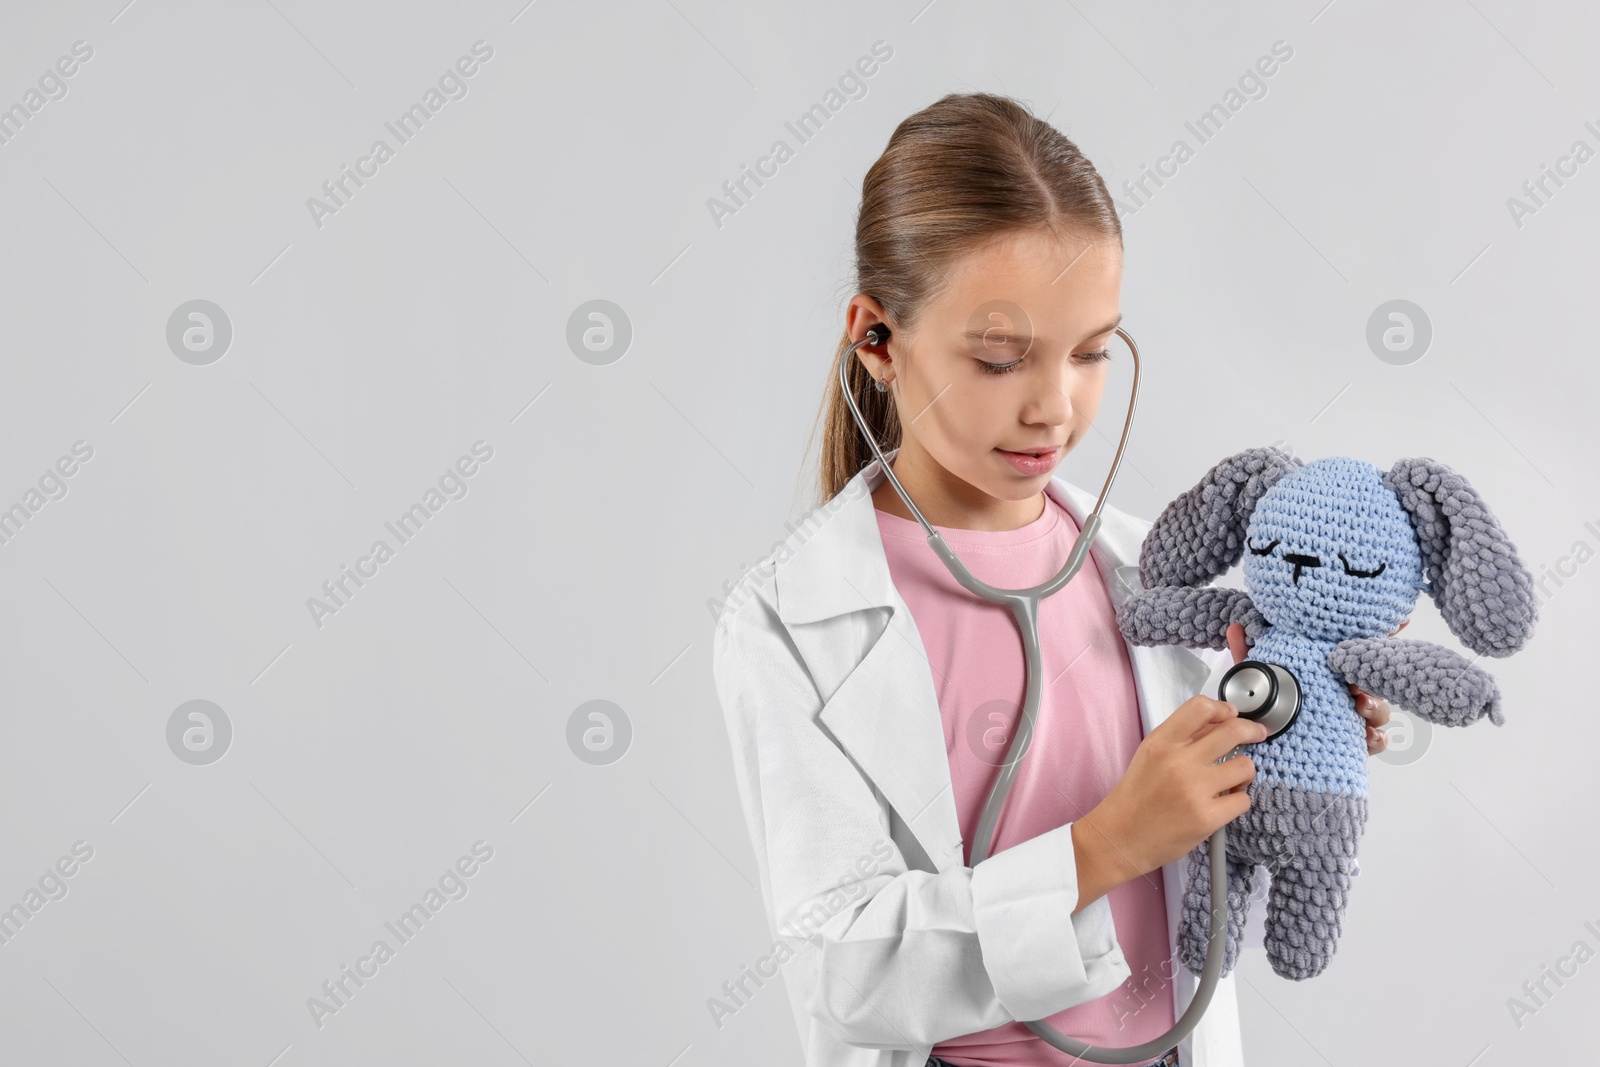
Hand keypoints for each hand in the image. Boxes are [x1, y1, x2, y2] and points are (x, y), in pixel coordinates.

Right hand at [1074, 693, 1262, 897]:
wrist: (1121, 836)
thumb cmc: (1137, 796)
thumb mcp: (1150, 755)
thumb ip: (1182, 737)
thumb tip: (1219, 721)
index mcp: (1162, 742)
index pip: (1201, 707)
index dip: (1223, 708)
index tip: (1231, 715)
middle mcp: (1179, 761)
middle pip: (1233, 731)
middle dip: (1251, 730)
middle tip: (1256, 734)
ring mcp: (1194, 790)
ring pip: (1245, 766)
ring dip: (1244, 772)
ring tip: (1232, 779)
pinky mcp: (1207, 818)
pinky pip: (1243, 800)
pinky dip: (1238, 801)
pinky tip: (1223, 803)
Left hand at [1227, 621, 1406, 756]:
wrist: (1260, 749)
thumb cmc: (1263, 708)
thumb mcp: (1255, 681)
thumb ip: (1247, 654)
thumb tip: (1236, 627)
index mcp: (1325, 674)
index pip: (1353, 658)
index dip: (1369, 648)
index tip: (1367, 646)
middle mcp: (1343, 694)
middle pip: (1369, 683)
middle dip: (1369, 681)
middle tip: (1358, 687)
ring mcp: (1350, 718)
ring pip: (1377, 710)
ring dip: (1375, 708)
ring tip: (1361, 706)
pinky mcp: (1351, 742)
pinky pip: (1375, 741)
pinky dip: (1377, 738)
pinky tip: (1369, 737)